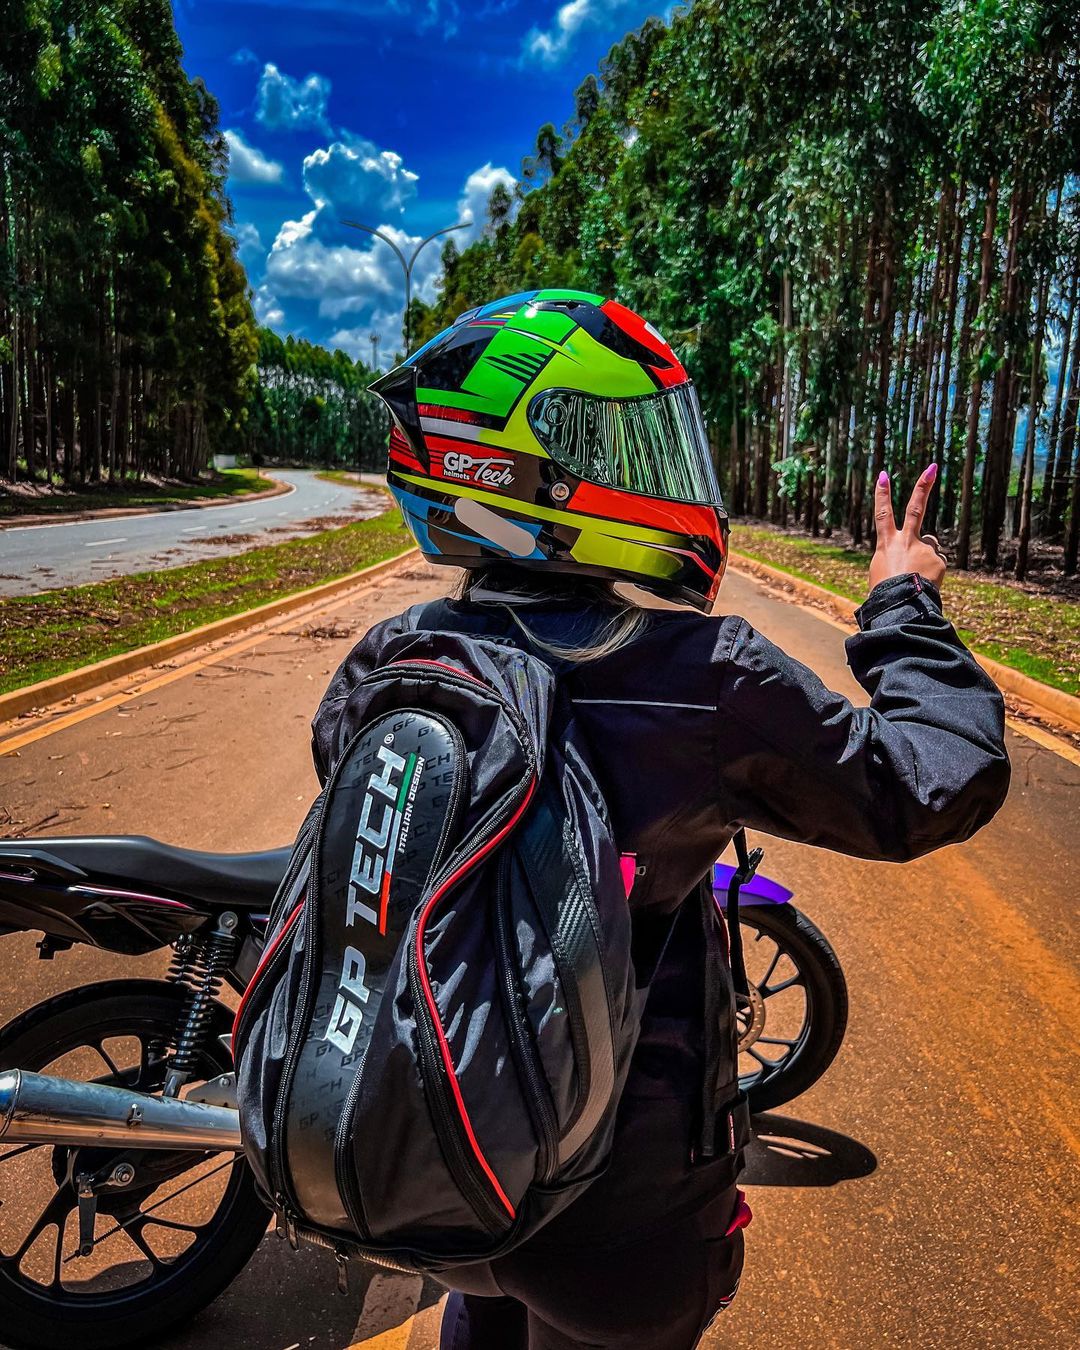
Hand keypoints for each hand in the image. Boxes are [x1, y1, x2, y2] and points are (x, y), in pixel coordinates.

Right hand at [869, 464, 947, 591]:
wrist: (902, 605)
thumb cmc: (886, 594)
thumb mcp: (882, 572)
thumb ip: (896, 557)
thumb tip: (914, 555)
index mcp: (886, 544)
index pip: (883, 514)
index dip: (882, 494)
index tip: (883, 475)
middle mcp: (906, 541)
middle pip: (915, 508)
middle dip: (923, 487)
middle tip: (932, 468)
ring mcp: (924, 549)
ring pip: (929, 546)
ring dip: (925, 558)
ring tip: (917, 577)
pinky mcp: (938, 560)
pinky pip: (937, 563)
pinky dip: (933, 573)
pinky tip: (925, 583)